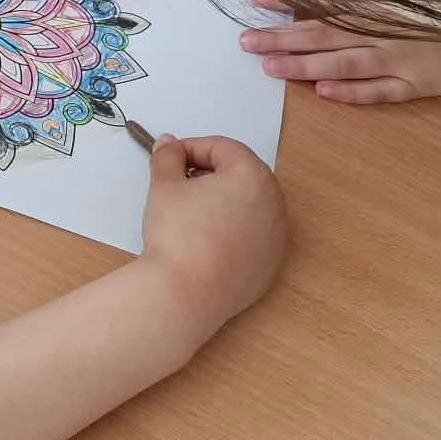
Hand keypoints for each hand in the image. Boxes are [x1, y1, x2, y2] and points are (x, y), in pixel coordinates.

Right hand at [137, 134, 284, 338]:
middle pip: (242, 174)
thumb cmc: (178, 234)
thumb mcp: (165, 186)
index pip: (223, 148)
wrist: (186, 294)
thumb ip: (168, 158)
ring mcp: (276, 238)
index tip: (170, 160)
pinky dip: (232, 230)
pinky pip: (252, 236)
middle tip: (180, 183)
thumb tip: (169, 145)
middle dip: (210, 173)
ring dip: (223, 201)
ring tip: (191, 213)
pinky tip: (206, 242)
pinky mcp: (269, 266)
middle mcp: (274, 204)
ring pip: (249, 206)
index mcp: (253, 176)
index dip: (192, 148)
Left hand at [239, 0, 440, 103]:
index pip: (324, 8)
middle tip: (244, 41)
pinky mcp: (414, 88)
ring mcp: (398, 62)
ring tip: (271, 67)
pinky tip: (325, 92)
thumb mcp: (395, 20)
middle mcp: (382, 36)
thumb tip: (307, 7)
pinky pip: (379, 92)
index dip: (288, 4)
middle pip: (324, 35)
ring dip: (306, 64)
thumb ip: (355, 16)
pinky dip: (352, 91)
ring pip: (344, 62)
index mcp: (376, 18)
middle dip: (282, 38)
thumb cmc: (435, 38)